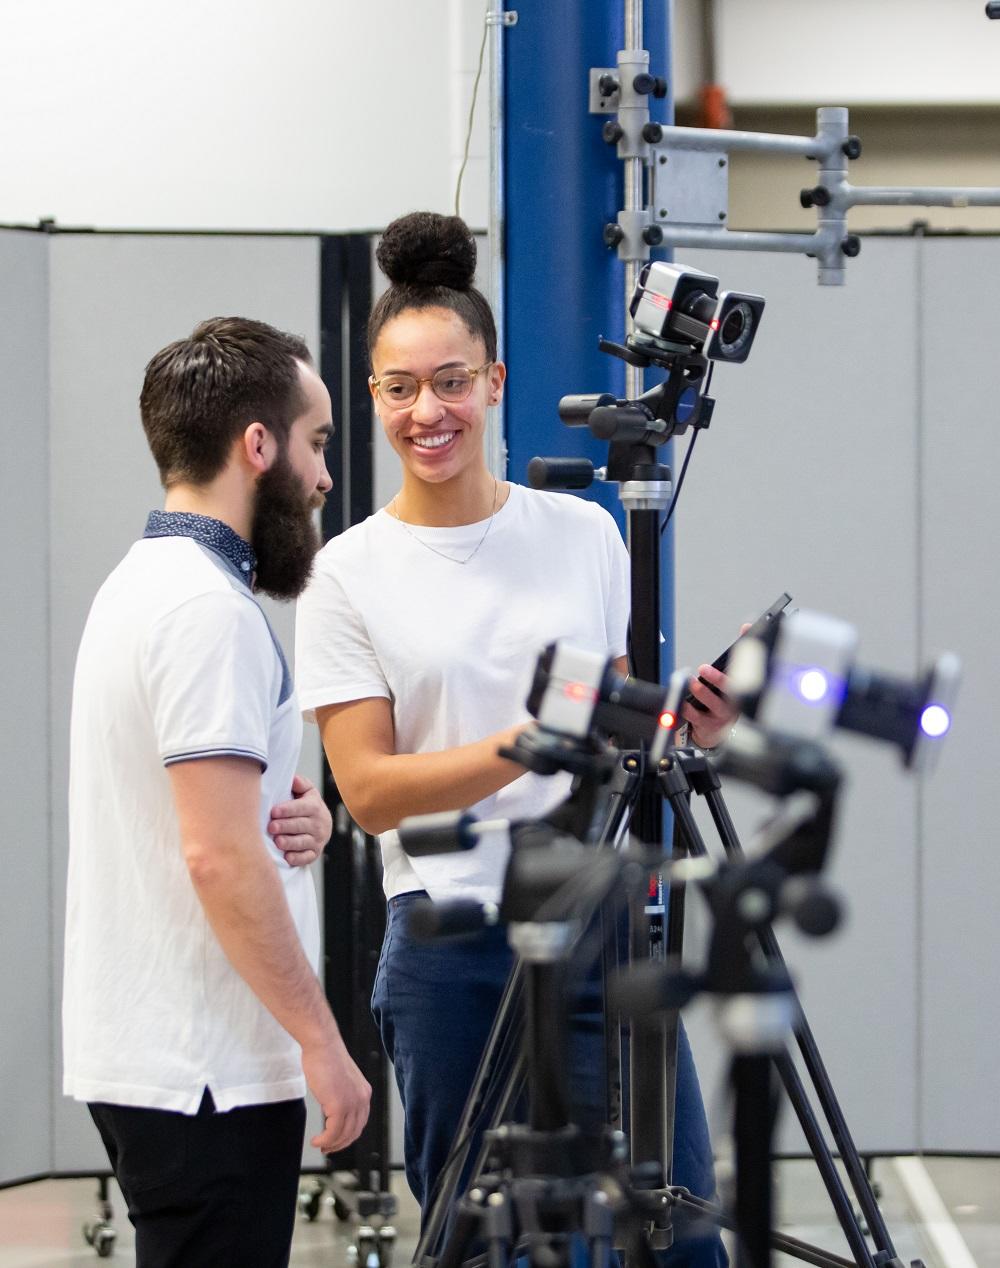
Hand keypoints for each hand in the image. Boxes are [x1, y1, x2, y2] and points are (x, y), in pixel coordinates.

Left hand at [268, 774, 331, 867]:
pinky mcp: (314, 854)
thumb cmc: (307, 806)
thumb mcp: (307, 792)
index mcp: (315, 807)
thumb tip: (293, 779)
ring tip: (278, 842)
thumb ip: (301, 784)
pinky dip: (297, 858)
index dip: (288, 809)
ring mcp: (317, 840)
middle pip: (301, 825)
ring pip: (303, 842)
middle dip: (286, 826)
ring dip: (290, 843)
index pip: (302, 807)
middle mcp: (318, 824)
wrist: (322, 825)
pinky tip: (287, 857)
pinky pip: (307, 858)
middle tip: (271, 827)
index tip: (274, 811)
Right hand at [302, 1035, 371, 1152]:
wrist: (322, 1045)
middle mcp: (362, 1099)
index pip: (360, 1122)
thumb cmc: (326, 1058)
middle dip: (340, 1144)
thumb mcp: (340, 1080)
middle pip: (354, 1132)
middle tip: (327, 1148)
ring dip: (330, 1144)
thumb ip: (342, 1094)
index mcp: (364, 1092)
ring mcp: (352, 1103)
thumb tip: (333, 1110)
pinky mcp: (339, 1106)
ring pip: (343, 1135)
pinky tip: (316, 1140)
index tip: (336, 1141)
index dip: (347, 1136)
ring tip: (319, 1144)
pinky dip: (324, 1141)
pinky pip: (333, 1133)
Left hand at [681, 623, 750, 748]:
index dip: (745, 657)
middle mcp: (735, 703)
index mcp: (743, 687)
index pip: (746, 670)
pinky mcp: (710, 726)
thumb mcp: (732, 678)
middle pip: (731, 691)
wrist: (717, 732)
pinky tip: (683, 703)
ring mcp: (723, 716)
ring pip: (715, 705)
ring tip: (693, 684)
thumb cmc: (725, 700)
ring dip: (703, 694)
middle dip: (717, 679)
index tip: (741, 646)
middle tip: (704, 669)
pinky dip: (689, 711)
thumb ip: (738, 652)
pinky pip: (698, 719)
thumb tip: (747, 626)